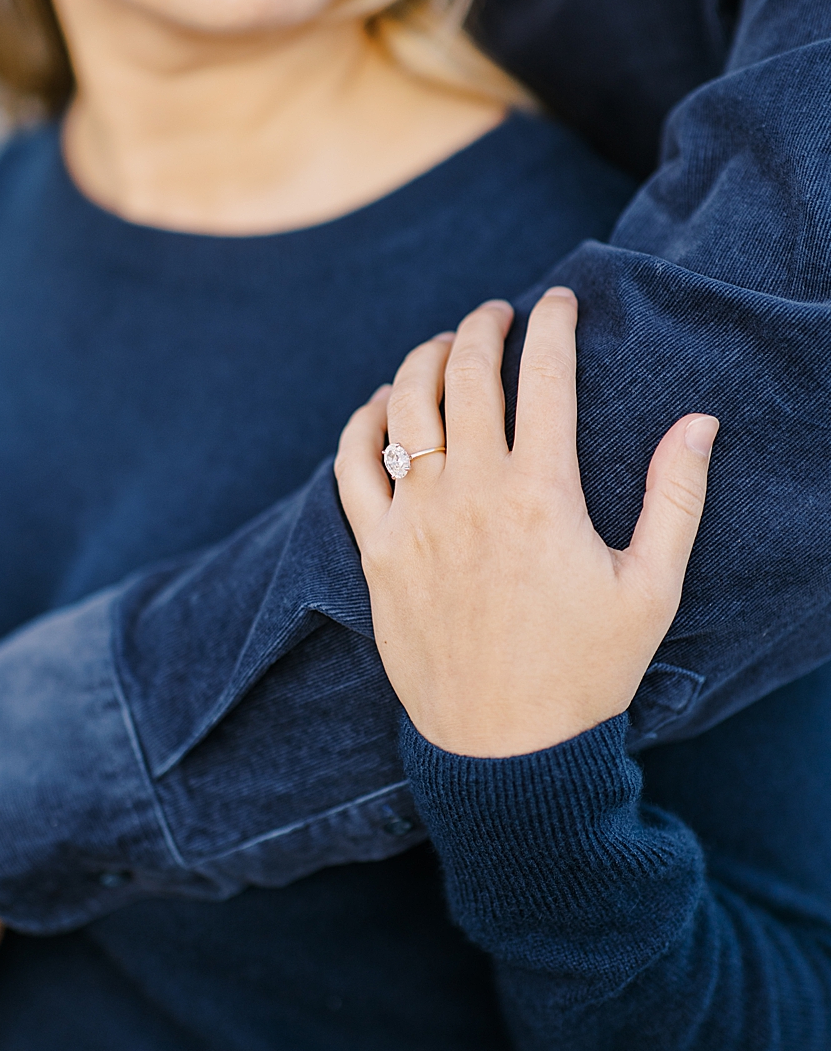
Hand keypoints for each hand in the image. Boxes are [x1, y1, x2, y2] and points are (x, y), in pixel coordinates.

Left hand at [334, 287, 716, 756]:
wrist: (506, 748)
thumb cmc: (587, 671)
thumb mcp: (652, 586)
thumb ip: (676, 496)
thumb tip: (698, 421)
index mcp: (542, 495)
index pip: (542, 378)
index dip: (552, 327)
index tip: (558, 302)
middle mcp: (469, 496)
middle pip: (464, 376)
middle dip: (482, 328)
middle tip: (498, 314)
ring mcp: (413, 522)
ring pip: (402, 408)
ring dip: (422, 361)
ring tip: (444, 347)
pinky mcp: (375, 552)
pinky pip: (351, 466)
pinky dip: (362, 423)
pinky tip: (381, 406)